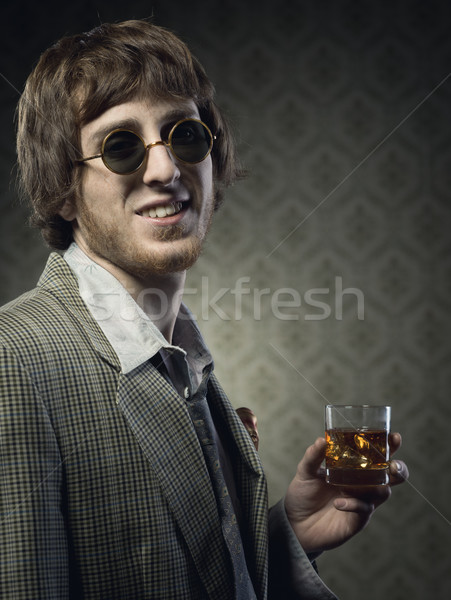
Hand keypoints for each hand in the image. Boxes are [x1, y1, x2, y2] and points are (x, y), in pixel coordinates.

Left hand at [284, 433, 407, 553]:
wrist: (296, 523)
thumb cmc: (304, 493)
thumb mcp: (306, 471)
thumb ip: (314, 456)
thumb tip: (322, 440)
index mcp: (355, 467)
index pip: (377, 454)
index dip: (389, 446)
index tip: (395, 437)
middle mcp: (364, 483)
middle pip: (392, 474)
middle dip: (399, 468)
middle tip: (393, 464)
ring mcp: (363, 501)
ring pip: (384, 492)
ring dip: (377, 486)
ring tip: (357, 483)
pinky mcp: (358, 519)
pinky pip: (364, 509)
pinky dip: (353, 503)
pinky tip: (338, 502)